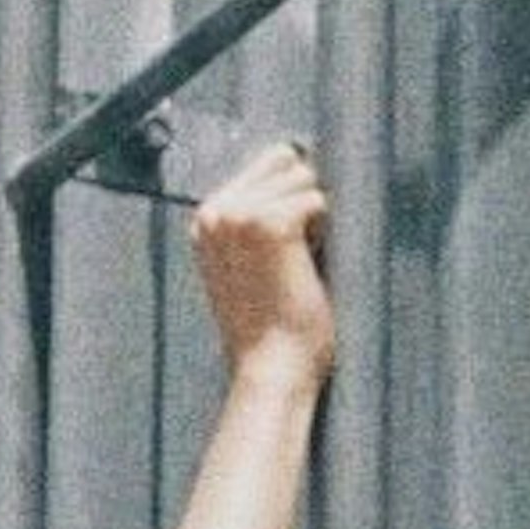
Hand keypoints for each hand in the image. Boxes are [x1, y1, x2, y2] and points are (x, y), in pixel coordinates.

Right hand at [191, 137, 333, 384]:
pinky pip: (317, 200)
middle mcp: (215, 211)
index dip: (289, 195)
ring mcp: (239, 215)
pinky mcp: (269, 224)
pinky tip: (304, 266)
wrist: (272, 368)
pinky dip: (323, 232)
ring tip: (295, 262)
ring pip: (303, 178)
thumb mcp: (244, 265)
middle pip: (284, 160)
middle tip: (292, 255)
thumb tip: (298, 165)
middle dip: (301, 198)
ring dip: (314, 217)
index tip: (282, 247)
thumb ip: (253, 221)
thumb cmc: (270, 327)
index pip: (266, 162)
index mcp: (205, 220)